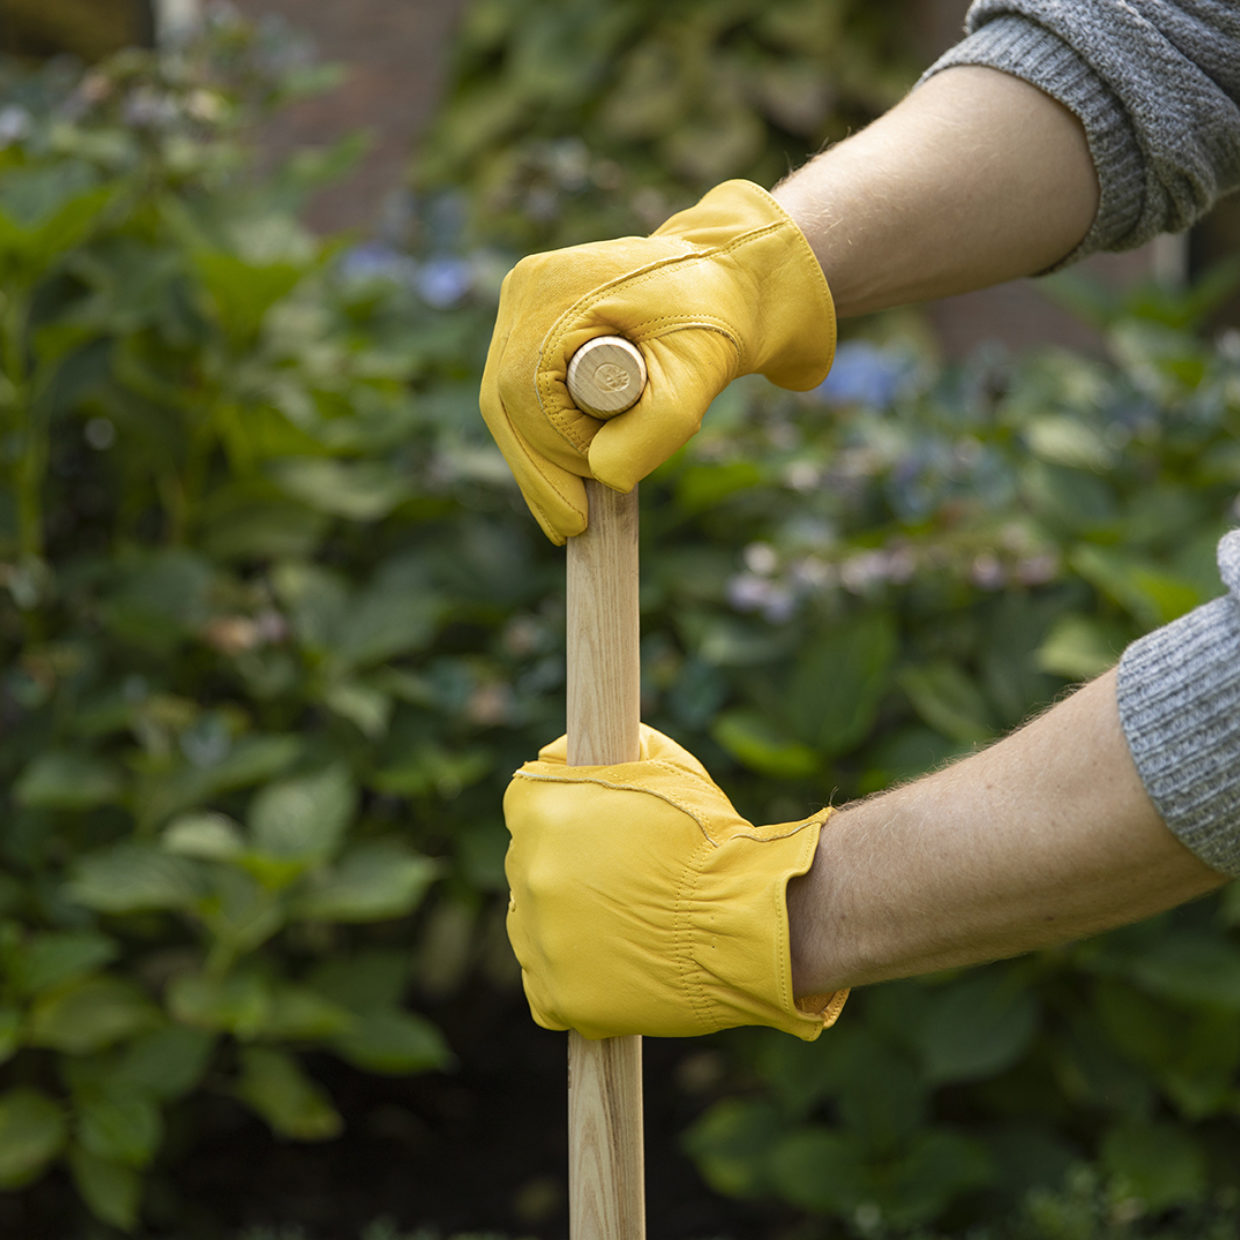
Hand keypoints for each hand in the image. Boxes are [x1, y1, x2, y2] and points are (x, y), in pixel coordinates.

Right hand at [480, 180, 835, 543]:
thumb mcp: (695, 377)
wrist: (725, 283)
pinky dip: (539, 444)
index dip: (552, 456)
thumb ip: (654, 428)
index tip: (585, 503)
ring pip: (507, 405)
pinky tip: (557, 490)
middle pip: (506, 402)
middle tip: (570, 528)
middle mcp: (526, 290)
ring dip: (536, 465)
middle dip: (538, 472)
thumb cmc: (714, 322)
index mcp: (555, 289)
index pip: (526, 392)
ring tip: (567, 518)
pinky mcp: (528, 326)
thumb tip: (601, 477)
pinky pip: (519, 397)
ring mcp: (522, 306)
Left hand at [503, 724, 847, 1038]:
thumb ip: (609, 751)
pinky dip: (569, 976)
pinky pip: (545, 984)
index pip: (525, 800)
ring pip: (533, 923)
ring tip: (623, 922)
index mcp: (544, 811)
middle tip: (620, 876)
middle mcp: (530, 872)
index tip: (589, 823)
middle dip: (566, 864)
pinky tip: (610, 963)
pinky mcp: (558, 996)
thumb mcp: (665, 766)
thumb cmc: (711, 839)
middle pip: (529, 863)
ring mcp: (540, 939)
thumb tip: (567, 754)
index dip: (561, 807)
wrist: (749, 920)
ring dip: (565, 919)